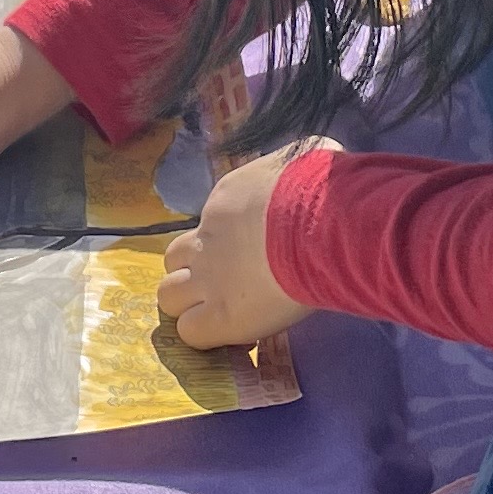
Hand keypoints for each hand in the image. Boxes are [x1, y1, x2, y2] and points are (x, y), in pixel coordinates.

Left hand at [158, 142, 331, 351]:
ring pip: (169, 296)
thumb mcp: (307, 158)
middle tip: (225, 282)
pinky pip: (192, 333)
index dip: (225, 240)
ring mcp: (209, 279)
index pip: (211, 223)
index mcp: (227, 198)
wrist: (321, 223)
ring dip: (190, 304)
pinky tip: (236, 335)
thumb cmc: (323, 187)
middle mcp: (208, 239)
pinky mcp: (221, 317)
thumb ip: (298, 167)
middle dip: (192, 270)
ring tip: (222, 313)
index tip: (254, 249)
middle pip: (174, 258)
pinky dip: (206, 335)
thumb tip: (312, 166)